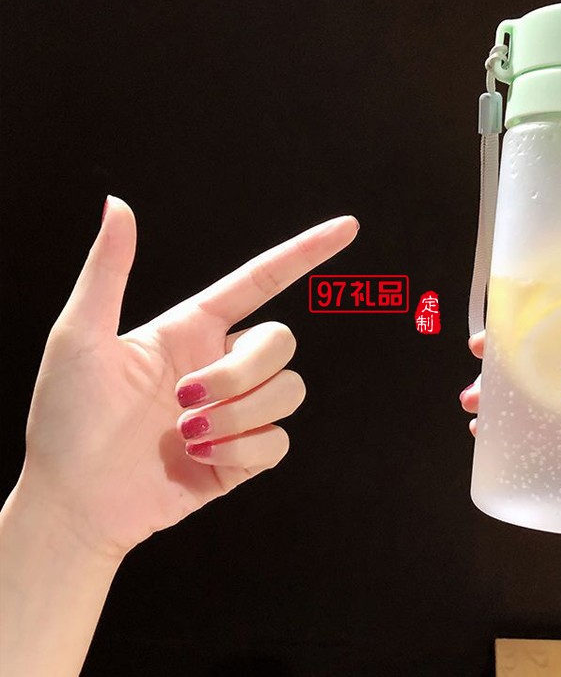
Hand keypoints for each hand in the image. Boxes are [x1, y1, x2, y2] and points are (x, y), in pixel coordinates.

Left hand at [14, 196, 358, 560]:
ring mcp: (237, 411)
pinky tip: (201, 457)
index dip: (305, 252)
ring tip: (187, 432)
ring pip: (288, 390)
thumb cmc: (66, 418)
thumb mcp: (79, 338)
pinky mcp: (244, 456)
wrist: (72, 503)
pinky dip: (242, 449)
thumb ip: (108, 270)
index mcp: (194, 329)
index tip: (346, 227)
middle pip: (281, 341)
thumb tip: (117, 204)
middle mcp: (222, 364)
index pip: (263, 280)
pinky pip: (279, 441)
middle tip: (185, 397)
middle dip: (243, 371)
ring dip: (238, 414)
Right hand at [460, 230, 560, 560]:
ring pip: (529, 394)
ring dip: (495, 392)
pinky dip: (504, 431)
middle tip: (480, 351)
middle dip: (504, 351)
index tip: (509, 297)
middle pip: (542, 353)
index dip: (539, 303)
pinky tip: (485, 434)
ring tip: (474, 403)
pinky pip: (530, 433)